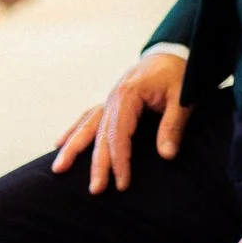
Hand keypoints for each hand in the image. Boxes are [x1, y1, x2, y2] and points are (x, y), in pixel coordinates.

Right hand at [52, 49, 189, 192]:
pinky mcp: (111, 101)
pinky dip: (74, 131)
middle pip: (101, 136)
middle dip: (98, 165)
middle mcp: (114, 97)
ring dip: (73, 149)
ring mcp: (110, 99)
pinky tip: (59, 144)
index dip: (120, 161)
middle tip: (95, 190)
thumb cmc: (179, 75)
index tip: (122, 183)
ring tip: (58, 169)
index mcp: (129, 95)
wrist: (173, 52)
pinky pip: (88, 117)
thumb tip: (167, 155)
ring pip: (88, 127)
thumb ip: (173, 125)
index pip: (120, 135)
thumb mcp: (183, 98)